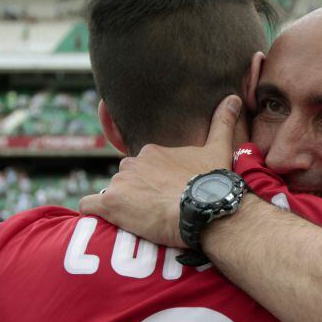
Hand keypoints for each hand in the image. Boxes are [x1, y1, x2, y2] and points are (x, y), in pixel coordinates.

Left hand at [79, 95, 242, 246]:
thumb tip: (233, 98)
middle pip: (128, 179)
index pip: (145, 166)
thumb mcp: (219, 150)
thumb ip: (222, 122)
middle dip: (137, 193)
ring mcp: (119, 183)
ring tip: (144, 222)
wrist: (204, 209)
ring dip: (123, 206)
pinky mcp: (111, 203)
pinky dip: (95, 213)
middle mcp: (132, 163)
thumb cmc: (212, 182)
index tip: (168, 195)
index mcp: (152, 151)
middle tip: (157, 211)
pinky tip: (107, 221)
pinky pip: (89, 206)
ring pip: (113, 193)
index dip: (155, 182)